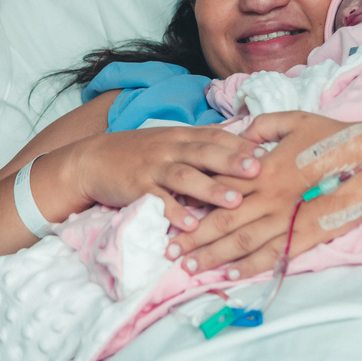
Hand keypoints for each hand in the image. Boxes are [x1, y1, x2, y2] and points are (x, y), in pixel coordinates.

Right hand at [67, 125, 260, 233]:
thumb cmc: (139, 152)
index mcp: (181, 136)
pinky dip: (174, 212)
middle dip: (232, 161)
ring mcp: (153, 168)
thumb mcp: (170, 141)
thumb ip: (201, 144)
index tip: (268, 151)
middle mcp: (170, 149)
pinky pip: (158, 200)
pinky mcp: (137, 188)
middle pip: (204, 153)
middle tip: (259, 170)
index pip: (215, 136)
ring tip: (233, 201)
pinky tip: (190, 224)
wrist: (93, 159)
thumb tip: (243, 148)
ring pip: (185, 176)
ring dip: (210, 188)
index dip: (241, 143)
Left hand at [168, 112, 361, 278]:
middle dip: (193, 237)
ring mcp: (285, 218)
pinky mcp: (304, 235)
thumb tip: (239, 135)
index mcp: (262, 168)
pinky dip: (249, 266)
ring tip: (191, 268)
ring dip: (214, 256)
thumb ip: (261, 127)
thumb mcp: (293, 120)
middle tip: (170, 251)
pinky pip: (272, 254)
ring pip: (241, 242)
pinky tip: (231, 275)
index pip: (218, 187)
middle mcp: (268, 195)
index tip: (171, 211)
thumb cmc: (333, 137)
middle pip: (222, 220)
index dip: (193, 201)